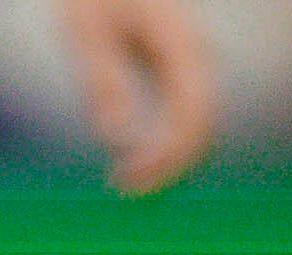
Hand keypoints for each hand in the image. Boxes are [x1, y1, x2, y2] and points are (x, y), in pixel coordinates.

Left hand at [53, 0, 219, 193]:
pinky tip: (137, 156)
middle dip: (170, 167)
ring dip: (171, 159)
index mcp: (178, 44)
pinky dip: (169, 143)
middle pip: (205, 128)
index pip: (193, 117)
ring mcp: (193, 62)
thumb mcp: (87, 31)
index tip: (130, 180)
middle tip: (124, 187)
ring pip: (200, 125)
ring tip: (125, 178)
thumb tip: (115, 141)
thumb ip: (103, 82)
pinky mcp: (181, 67)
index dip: (168, 159)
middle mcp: (196, 55)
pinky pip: (188, 114)